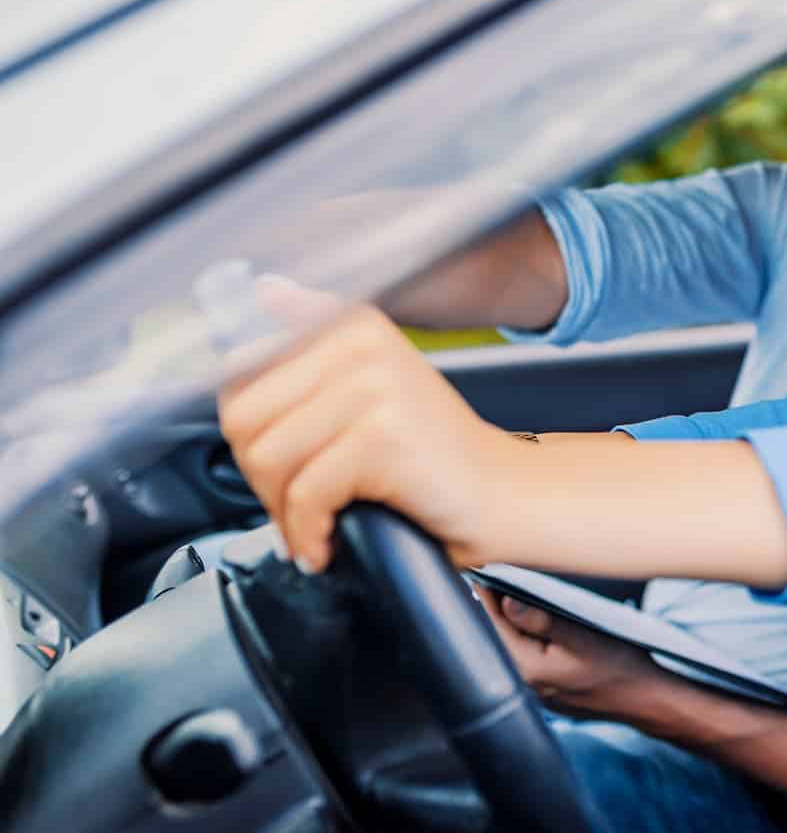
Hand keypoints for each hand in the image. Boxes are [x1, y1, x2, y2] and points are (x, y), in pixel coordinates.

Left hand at [217, 278, 520, 572]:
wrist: (502, 494)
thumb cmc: (432, 453)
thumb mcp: (372, 381)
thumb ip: (314, 335)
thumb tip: (265, 288)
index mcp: (351, 324)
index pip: (238, 378)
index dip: (252, 437)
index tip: (284, 468)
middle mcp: (361, 343)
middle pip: (243, 420)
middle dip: (261, 479)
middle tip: (298, 507)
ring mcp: (375, 387)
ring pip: (268, 459)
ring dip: (283, 512)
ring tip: (315, 528)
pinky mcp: (383, 436)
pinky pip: (306, 494)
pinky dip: (309, 533)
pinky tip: (327, 544)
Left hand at [477, 589, 665, 718]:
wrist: (645, 699)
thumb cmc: (620, 665)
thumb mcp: (584, 635)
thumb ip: (541, 621)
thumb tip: (505, 602)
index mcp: (528, 669)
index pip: (493, 625)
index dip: (486, 594)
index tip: (483, 568)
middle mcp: (524, 684)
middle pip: (496, 637)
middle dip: (495, 606)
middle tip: (495, 575)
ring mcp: (534, 690)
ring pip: (510, 648)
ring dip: (510, 622)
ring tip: (512, 594)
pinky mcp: (544, 690)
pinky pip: (524, 658)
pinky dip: (525, 637)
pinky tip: (535, 624)